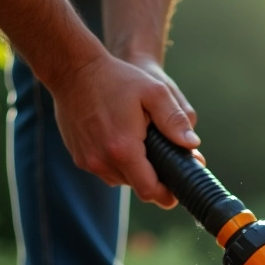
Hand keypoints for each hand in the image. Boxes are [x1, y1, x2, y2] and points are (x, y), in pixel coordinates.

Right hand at [48, 51, 199, 207]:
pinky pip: (106, 170)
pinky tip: (124, 141)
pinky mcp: (79, 156)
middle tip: (168, 158)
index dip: (167, 195)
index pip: (150, 191)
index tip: (178, 189)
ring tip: (145, 145)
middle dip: (155, 177)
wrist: (72, 69)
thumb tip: (192, 145)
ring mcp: (88, 160)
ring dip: (135, 169)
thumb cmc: (116, 78)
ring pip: (121, 179)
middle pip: (137, 186)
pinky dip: (118, 162)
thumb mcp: (154, 92)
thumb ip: (175, 119)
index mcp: (123, 149)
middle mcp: (102, 160)